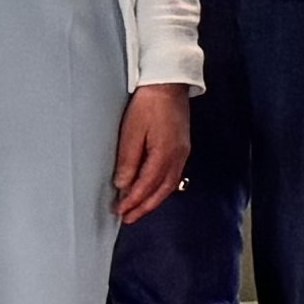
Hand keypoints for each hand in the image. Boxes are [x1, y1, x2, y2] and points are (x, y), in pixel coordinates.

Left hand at [109, 84, 193, 224]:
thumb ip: (128, 160)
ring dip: (154, 200)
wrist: (169, 84)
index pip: (147, 185)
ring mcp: (182, 153)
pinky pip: (174, 176)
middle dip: (145, 207)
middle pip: (161, 191)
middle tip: (129, 218)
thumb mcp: (131, 131)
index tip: (120, 211)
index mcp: (164, 153)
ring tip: (140, 209)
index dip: (133, 201)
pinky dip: (162, 188)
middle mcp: (177, 157)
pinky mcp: (182, 148)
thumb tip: (123, 184)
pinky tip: (154, 190)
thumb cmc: (149, 104)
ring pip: (170, 186)